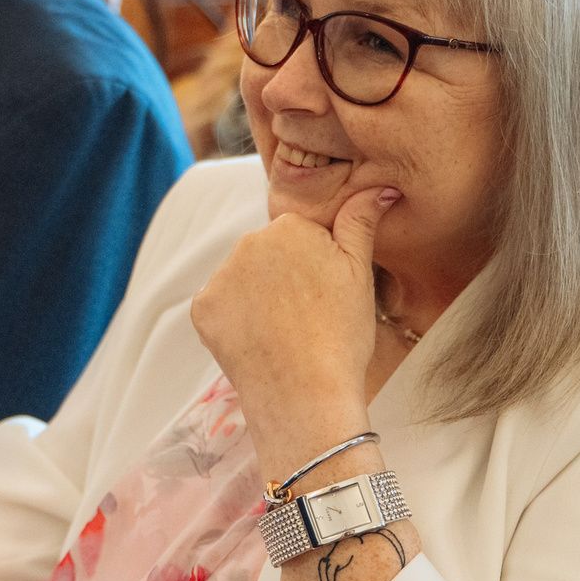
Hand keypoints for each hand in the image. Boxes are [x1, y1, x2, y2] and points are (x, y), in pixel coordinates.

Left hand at [189, 186, 396, 472]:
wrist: (306, 393)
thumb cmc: (342, 335)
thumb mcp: (361, 273)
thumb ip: (361, 222)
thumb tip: (377, 187)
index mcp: (289, 227)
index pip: (298, 237)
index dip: (315, 268)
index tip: (324, 295)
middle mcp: (248, 242)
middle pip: (266, 255)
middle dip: (282, 279)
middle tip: (306, 317)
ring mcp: (221, 276)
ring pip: (242, 281)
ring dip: (257, 299)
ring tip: (283, 332)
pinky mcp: (202, 309)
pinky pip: (220, 308)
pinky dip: (235, 323)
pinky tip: (259, 342)